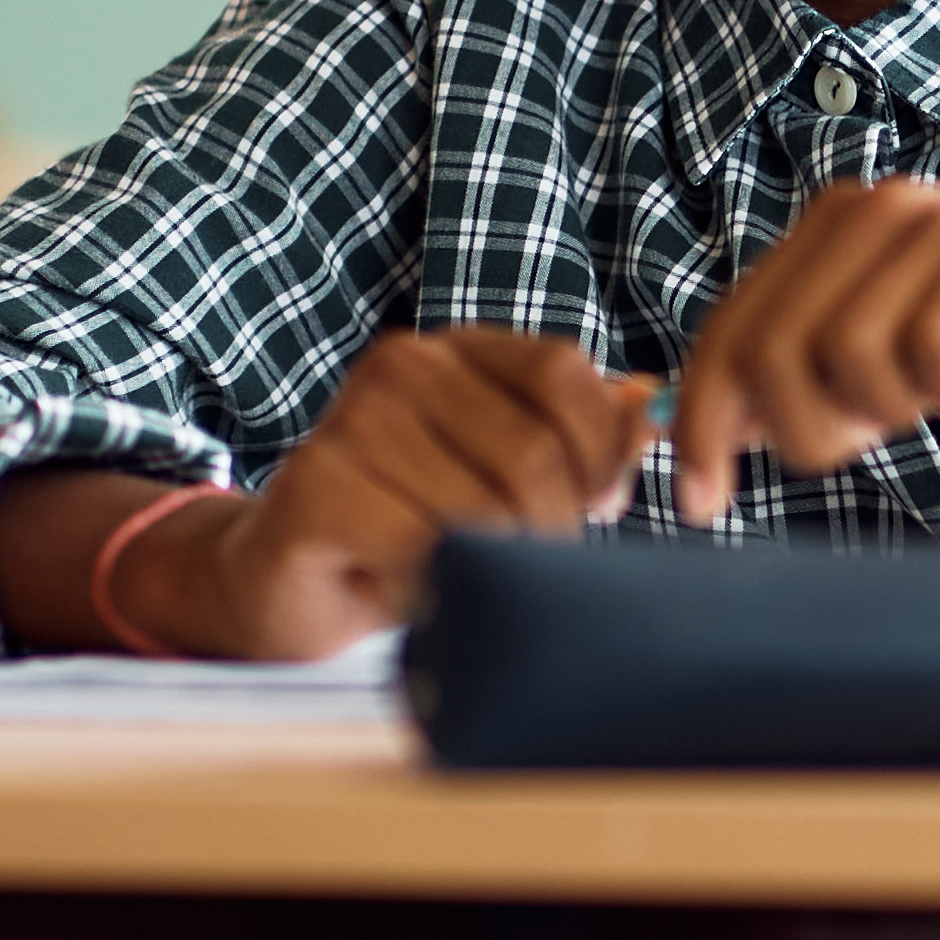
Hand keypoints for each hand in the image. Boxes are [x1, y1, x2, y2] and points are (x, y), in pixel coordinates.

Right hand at [124, 330, 654, 659]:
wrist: (286, 582)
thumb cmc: (410, 528)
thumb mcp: (506, 478)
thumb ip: (581, 442)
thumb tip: (652, 410)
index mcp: (456, 350)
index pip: (563, 374)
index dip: (599, 452)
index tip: (598, 505)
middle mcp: (401, 366)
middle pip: (533, 452)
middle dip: (549, 529)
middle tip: (524, 568)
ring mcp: (352, 422)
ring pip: (481, 508)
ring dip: (486, 568)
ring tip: (454, 577)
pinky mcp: (315, 487)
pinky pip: (420, 549)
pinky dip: (430, 589)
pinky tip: (405, 589)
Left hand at [665, 185, 939, 528]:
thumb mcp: (894, 368)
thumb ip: (808, 380)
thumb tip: (708, 433)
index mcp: (831, 229)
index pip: (729, 330)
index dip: (703, 423)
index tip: (700, 500)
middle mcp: (872, 207)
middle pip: (769, 352)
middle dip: (805, 431)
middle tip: (870, 442)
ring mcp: (934, 217)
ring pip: (843, 356)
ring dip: (894, 406)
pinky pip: (931, 350)